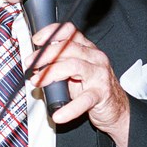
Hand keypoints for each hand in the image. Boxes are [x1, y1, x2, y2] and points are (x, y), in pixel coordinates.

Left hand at [25, 22, 130, 146]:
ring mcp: (99, 75)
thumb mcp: (76, 70)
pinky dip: (69, 108)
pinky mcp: (101, 94)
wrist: (115, 108)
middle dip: (44, 55)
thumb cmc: (92, 87)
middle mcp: (95, 57)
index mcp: (87, 48)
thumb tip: (35, 63)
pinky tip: (58, 115)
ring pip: (73, 66)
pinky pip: (83, 100)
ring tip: (37, 82)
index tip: (36, 40)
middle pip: (67, 47)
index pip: (70, 31)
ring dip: (51, 73)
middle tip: (30, 65)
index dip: (51, 33)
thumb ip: (59, 63)